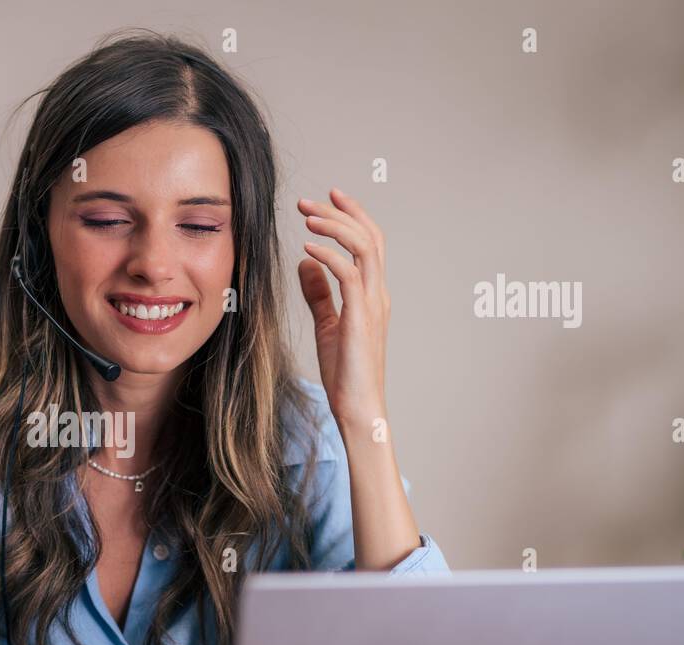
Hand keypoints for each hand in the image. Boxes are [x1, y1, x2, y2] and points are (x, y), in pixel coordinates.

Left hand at [297, 187, 389, 428]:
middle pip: (369, 236)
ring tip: (306, 217)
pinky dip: (329, 256)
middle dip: (341, 212)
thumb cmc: (345, 372)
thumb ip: (319, 294)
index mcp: (373, 293)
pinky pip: (349, 275)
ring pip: (364, 248)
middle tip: (308, 201)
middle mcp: (378, 293)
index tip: (328, 198)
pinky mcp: (361, 318)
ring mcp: (373, 304)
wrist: (358, 407)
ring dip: (334, 227)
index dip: (351, 216)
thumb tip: (305, 265)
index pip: (369, 242)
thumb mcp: (328, 325)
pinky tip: (307, 249)